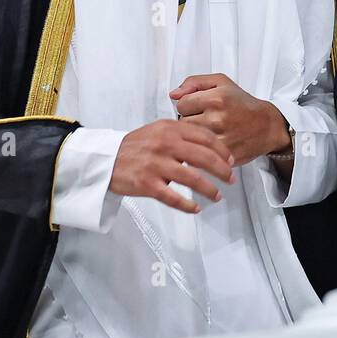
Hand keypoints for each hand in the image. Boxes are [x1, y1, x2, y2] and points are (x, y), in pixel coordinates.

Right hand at [109, 119, 234, 213]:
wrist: (104, 159)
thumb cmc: (135, 147)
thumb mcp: (158, 130)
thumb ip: (182, 134)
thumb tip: (210, 145)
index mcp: (170, 129)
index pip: (205, 137)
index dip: (222, 150)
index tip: (231, 160)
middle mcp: (165, 144)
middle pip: (204, 157)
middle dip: (222, 170)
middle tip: (231, 179)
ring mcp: (155, 164)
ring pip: (192, 178)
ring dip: (209, 189)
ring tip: (218, 195)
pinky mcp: (146, 184)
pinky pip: (172, 197)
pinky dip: (187, 205)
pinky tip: (196, 208)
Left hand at [171, 73, 289, 165]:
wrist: (267, 126)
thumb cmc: (243, 104)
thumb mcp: (221, 82)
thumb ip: (194, 82)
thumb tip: (173, 94)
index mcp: (216, 98)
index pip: (181, 103)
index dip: (188, 106)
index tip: (198, 108)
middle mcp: (218, 118)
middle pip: (183, 122)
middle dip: (191, 121)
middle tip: (205, 120)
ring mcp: (221, 138)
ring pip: (190, 138)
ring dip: (195, 136)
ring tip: (210, 130)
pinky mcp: (223, 154)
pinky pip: (199, 153)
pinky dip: (203, 149)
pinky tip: (213, 142)